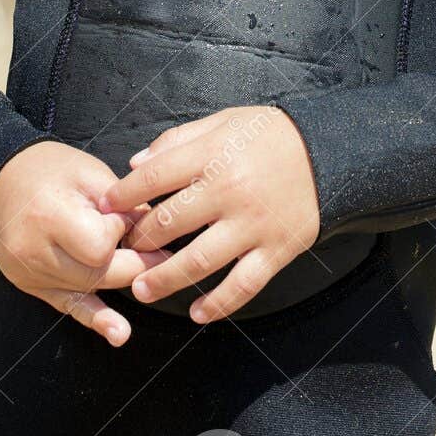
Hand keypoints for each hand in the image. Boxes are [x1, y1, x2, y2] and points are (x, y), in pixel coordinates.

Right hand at [0, 140, 168, 345]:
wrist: (1, 181)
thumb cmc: (49, 169)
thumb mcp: (88, 171)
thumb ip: (121, 200)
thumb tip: (155, 225)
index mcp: (49, 215)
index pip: (100, 244)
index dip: (122, 233)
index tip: (128, 217)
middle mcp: (35, 251)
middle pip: (98, 272)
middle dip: (135, 263)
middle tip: (165, 254)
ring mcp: (31, 274)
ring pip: (89, 289)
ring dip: (121, 281)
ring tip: (155, 279)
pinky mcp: (32, 286)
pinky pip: (68, 307)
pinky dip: (96, 319)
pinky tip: (119, 333)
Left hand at [98, 106, 320, 322]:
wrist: (330, 151)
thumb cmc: (270, 134)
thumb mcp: (224, 121)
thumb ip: (178, 140)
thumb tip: (135, 165)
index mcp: (213, 155)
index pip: (155, 178)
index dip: (123, 195)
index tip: (105, 208)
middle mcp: (230, 191)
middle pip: (170, 223)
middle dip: (139, 240)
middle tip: (122, 250)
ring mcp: (254, 225)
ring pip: (200, 262)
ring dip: (165, 280)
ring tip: (141, 290)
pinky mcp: (277, 249)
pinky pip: (243, 285)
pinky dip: (219, 304)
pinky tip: (198, 314)